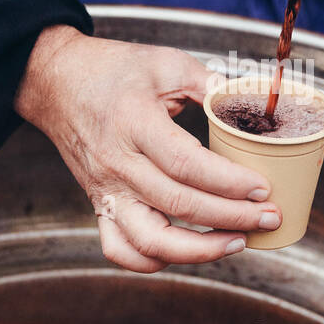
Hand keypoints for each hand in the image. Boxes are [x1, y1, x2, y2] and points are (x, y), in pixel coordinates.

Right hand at [14, 25, 280, 270]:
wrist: (55, 82)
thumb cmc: (112, 70)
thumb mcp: (164, 62)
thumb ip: (208, 82)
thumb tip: (249, 104)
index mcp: (134, 123)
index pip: (187, 165)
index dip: (229, 182)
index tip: (262, 187)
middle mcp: (117, 163)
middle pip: (178, 205)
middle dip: (232, 217)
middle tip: (268, 217)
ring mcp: (105, 190)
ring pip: (150, 239)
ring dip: (199, 250)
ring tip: (237, 243)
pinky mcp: (98, 204)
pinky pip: (120, 249)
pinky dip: (152, 261)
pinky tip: (186, 252)